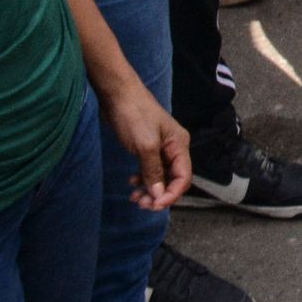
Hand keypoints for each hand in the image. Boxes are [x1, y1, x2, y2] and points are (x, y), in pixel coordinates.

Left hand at [96, 77, 190, 211]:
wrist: (117, 95)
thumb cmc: (134, 115)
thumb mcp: (145, 145)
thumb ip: (153, 170)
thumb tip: (159, 195)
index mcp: (179, 145)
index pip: (183, 177)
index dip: (172, 194)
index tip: (155, 206)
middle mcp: (173, 148)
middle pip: (173, 179)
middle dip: (159, 194)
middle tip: (141, 205)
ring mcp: (160, 148)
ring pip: (160, 177)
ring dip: (149, 190)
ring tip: (134, 198)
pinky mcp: (147, 148)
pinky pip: (150, 170)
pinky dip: (142, 180)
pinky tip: (131, 183)